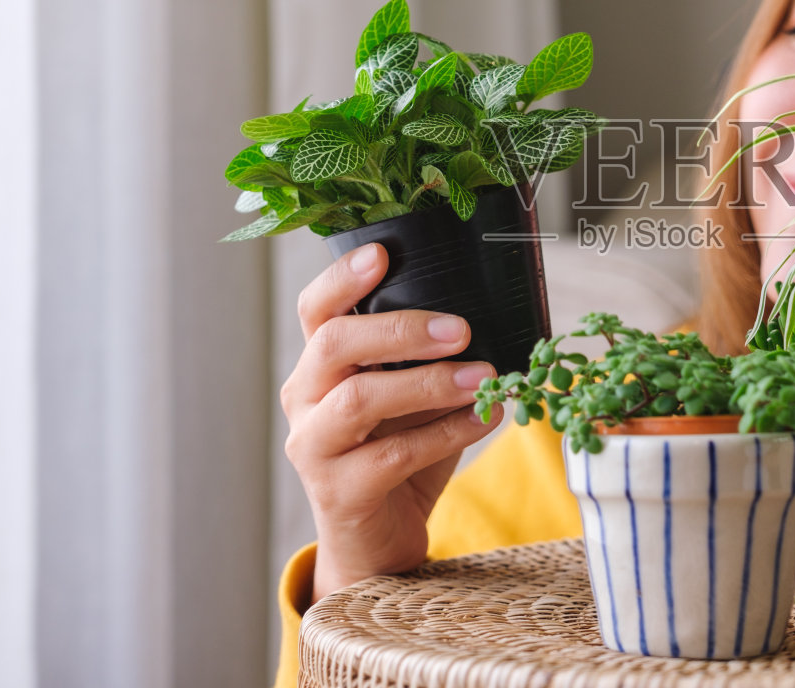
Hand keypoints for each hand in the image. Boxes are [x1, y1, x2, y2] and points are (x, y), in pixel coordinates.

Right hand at [281, 243, 502, 602]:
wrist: (380, 542)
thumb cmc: (399, 454)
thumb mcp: (411, 398)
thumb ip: (427, 360)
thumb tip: (490, 315)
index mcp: (318, 366)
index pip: (316, 310)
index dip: (342, 278)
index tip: (382, 253)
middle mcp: (304, 400)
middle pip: (334, 345)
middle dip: (400, 329)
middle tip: (461, 329)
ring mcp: (314, 447)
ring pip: (359, 400)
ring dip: (430, 383)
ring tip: (486, 376)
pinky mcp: (339, 492)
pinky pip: (393, 454)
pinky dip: (448, 432)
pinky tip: (485, 419)